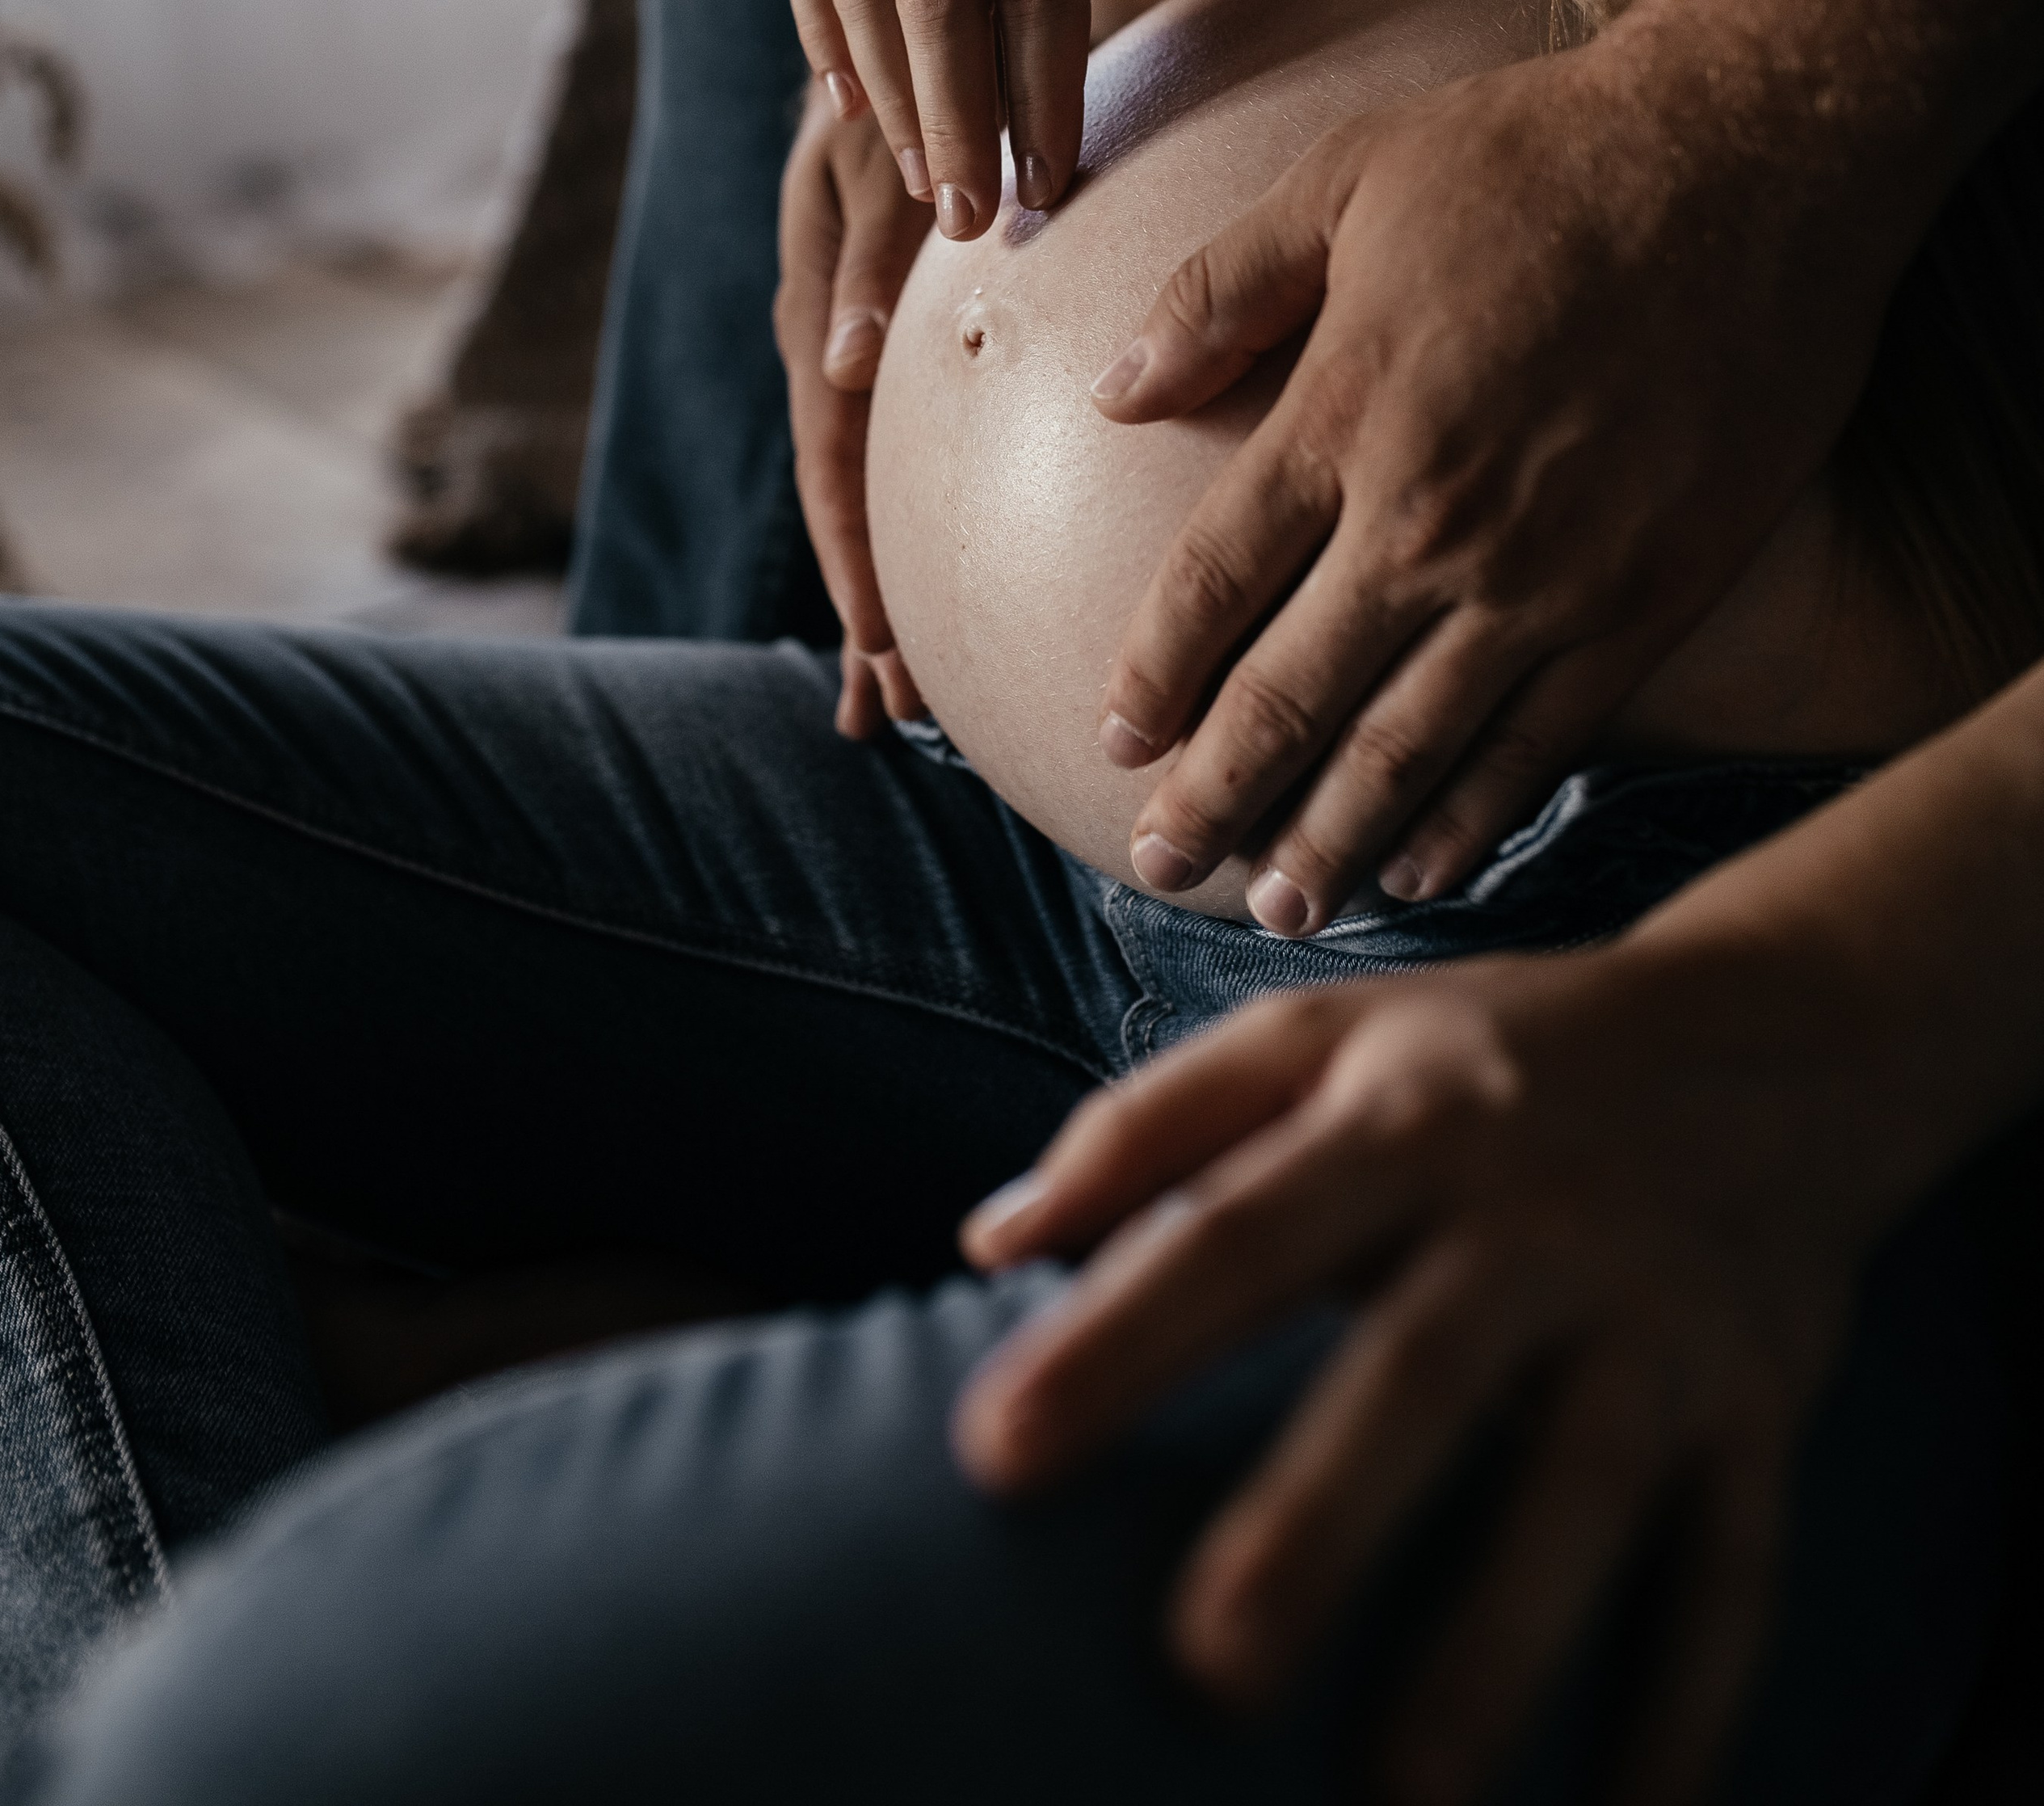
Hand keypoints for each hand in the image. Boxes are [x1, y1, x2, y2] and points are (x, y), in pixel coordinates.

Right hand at [774, 89, 933, 737]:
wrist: (941, 12)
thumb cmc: (918, 80)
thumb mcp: (879, 165)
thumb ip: (858, 264)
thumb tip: (837, 369)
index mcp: (823, 309)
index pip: (832, 464)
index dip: (856, 565)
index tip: (885, 655)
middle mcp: (829, 338)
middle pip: (840, 497)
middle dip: (862, 604)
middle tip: (890, 709)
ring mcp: (852, 338)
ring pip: (856, 485)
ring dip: (871, 585)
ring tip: (888, 697)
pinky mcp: (882, 329)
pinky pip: (875, 446)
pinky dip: (886, 530)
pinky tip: (896, 607)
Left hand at [954, 941, 1879, 1805]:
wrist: (1780, 1037)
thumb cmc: (1491, 1054)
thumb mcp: (1322, 1036)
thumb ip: (1147, 1128)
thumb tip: (985, 1242)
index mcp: (1404, 1124)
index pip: (1240, 1232)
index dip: (1117, 1338)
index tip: (990, 1451)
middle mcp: (1536, 1222)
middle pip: (1423, 1371)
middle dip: (1322, 1518)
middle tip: (1204, 1667)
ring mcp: (1656, 1323)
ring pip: (1584, 1487)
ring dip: (1500, 1645)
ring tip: (1402, 1796)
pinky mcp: (1756, 1409)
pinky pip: (1730, 1571)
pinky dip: (1688, 1708)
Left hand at [1091, 41, 1893, 931]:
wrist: (1755, 159)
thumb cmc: (1540, 152)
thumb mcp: (1347, 177)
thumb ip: (1221, 289)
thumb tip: (1115, 389)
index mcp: (1346, 415)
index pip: (1214, 581)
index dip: (1157, 673)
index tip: (1116, 738)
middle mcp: (1434, 519)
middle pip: (1294, 692)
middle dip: (1217, 793)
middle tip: (1161, 862)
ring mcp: (1548, 574)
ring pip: (1412, 744)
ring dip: (1334, 837)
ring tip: (1278, 909)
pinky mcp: (1650, 597)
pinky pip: (1543, 739)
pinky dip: (1478, 815)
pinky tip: (1428, 868)